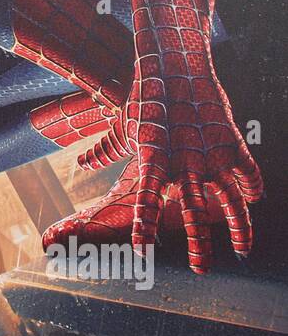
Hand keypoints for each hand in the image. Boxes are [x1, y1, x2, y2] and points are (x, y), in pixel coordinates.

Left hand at [84, 62, 262, 271]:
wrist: (176, 64)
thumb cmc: (145, 97)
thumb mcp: (123, 126)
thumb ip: (105, 150)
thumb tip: (80, 163)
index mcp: (154, 160)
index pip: (146, 200)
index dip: (144, 225)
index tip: (141, 250)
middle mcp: (184, 163)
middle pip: (193, 212)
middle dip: (199, 244)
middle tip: (201, 271)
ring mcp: (211, 154)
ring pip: (230, 200)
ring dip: (238, 227)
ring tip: (242, 250)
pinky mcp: (231, 142)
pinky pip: (247, 171)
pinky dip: (253, 186)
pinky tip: (255, 198)